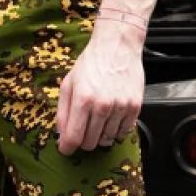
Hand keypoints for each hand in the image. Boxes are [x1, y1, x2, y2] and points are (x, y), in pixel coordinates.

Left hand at [55, 22, 143, 154]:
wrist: (117, 46)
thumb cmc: (92, 62)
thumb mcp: (69, 82)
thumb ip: (63, 110)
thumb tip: (61, 134)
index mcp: (83, 99)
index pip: (74, 137)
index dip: (67, 147)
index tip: (66, 149)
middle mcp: (102, 105)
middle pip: (90, 143)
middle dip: (83, 141)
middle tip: (82, 130)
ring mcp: (120, 107)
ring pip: (107, 140)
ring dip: (100, 136)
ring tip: (97, 120)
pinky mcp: (134, 108)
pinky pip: (123, 133)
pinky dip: (115, 130)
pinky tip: (111, 117)